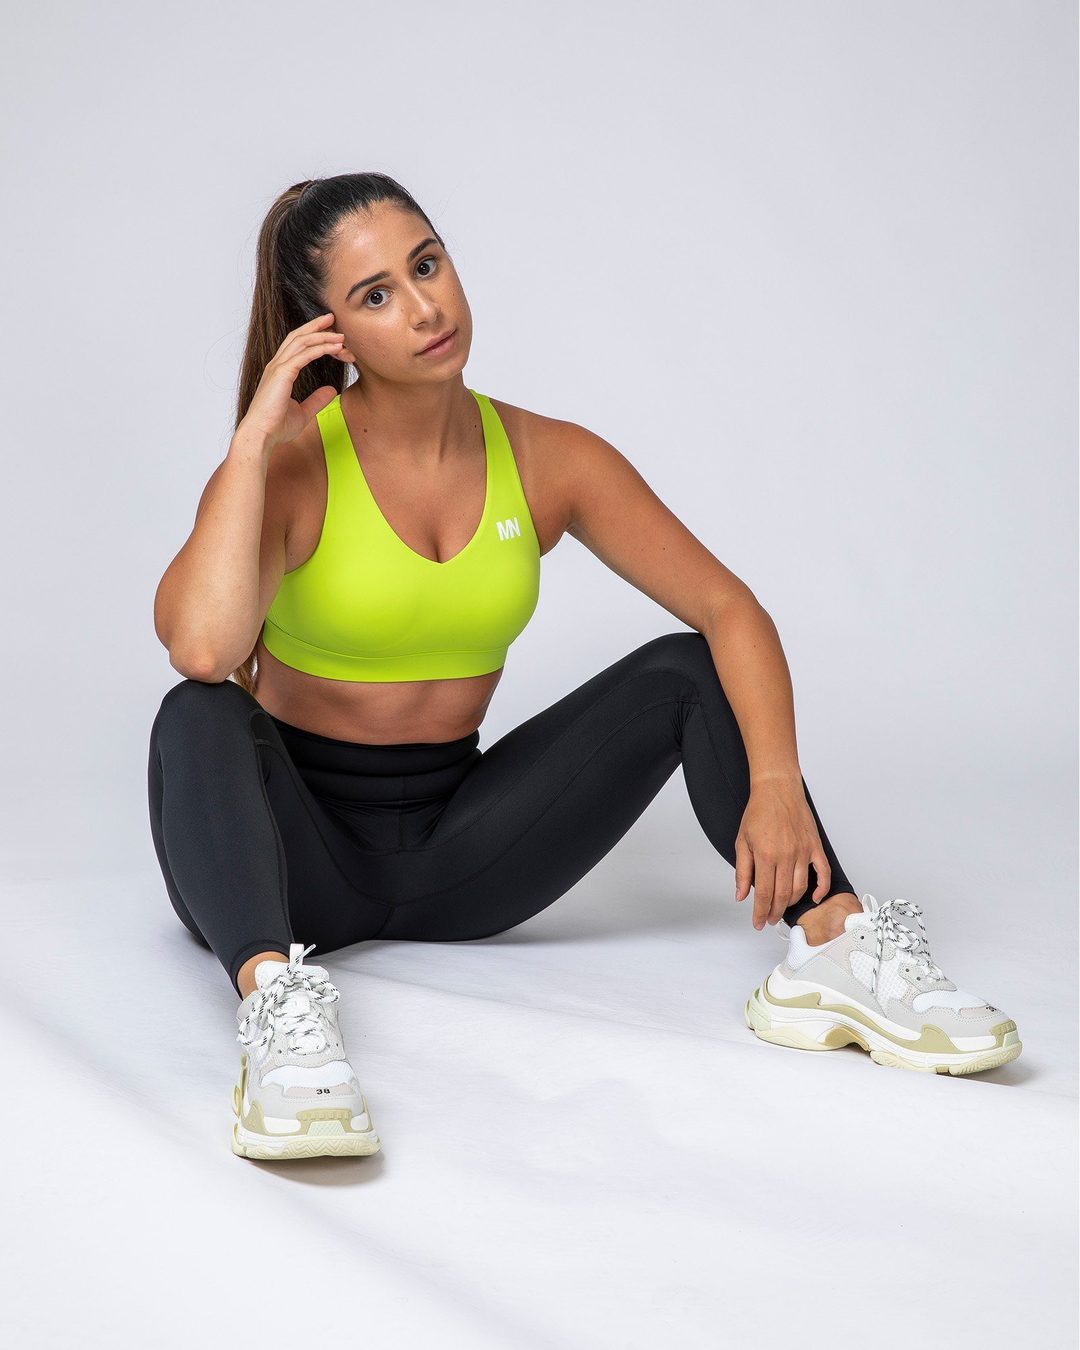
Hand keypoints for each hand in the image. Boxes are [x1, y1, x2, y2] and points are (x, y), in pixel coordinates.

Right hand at [238, 312, 346, 451]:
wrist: (261, 436)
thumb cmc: (276, 427)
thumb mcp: (303, 412)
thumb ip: (317, 400)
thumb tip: (331, 390)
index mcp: (279, 372)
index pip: (296, 346)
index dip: (313, 336)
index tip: (331, 334)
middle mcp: (276, 365)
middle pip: (298, 336)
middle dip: (316, 326)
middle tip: (334, 319)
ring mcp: (278, 367)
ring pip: (302, 342)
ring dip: (323, 336)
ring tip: (341, 335)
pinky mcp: (282, 374)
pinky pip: (304, 354)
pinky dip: (321, 348)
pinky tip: (336, 347)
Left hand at [734, 779, 831, 928]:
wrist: (777, 789)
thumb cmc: (759, 811)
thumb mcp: (742, 841)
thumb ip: (742, 871)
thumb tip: (741, 895)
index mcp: (766, 855)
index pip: (763, 893)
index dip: (760, 912)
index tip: (758, 922)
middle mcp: (786, 855)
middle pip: (782, 895)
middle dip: (774, 911)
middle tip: (769, 919)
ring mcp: (803, 851)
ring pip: (800, 888)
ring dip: (791, 902)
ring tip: (781, 907)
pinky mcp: (815, 847)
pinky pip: (823, 873)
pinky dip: (821, 889)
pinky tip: (813, 898)